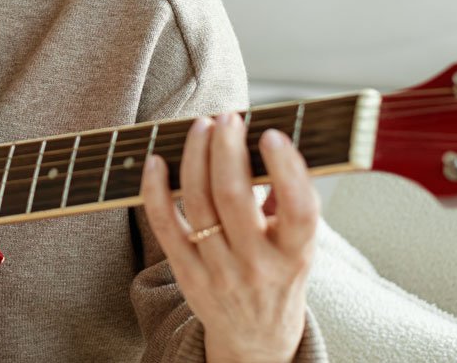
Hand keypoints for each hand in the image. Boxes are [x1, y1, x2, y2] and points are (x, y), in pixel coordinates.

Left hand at [140, 112, 318, 362]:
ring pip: (198, 204)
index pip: (298, 211)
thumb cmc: (278, 277)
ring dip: (195, 158)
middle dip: (226, 150)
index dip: (286, 170)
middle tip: (226, 118)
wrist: (255, 339)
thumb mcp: (300, 248)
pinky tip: (156, 160)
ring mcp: (218, 271)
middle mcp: (258, 265)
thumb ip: (290, 202)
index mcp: (296, 255)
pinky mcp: (186, 273)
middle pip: (235, 199)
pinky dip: (156, 190)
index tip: (271, 134)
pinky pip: (164, 225)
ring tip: (200, 127)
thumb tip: (273, 144)